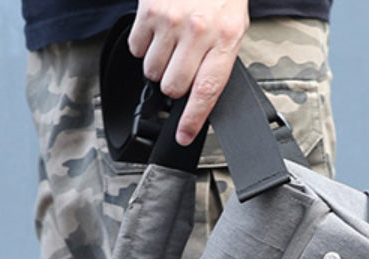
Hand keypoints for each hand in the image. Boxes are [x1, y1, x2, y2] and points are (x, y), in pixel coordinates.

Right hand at [128, 0, 249, 145]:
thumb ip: (217, 60)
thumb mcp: (232, 26)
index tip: (183, 136)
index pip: (207, 91)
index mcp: (225, 37)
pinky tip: (158, 28)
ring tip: (171, 41)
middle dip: (174, 82)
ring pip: (152, 70)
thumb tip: (199, 96)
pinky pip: (136, 48)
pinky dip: (144, 43)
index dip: (192, 119)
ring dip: (158, 62)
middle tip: (181, 63)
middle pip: (173, 86)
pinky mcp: (149, 12)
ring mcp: (171, 21)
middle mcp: (198, 30)